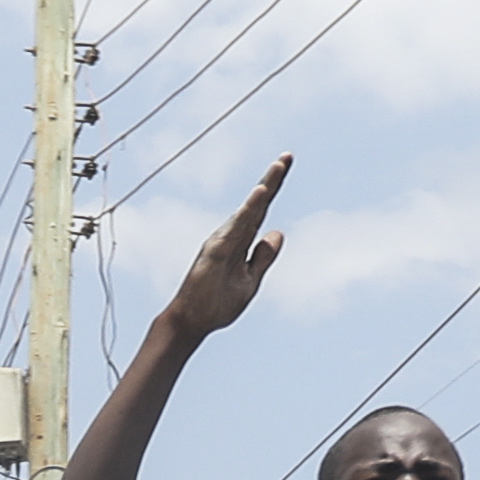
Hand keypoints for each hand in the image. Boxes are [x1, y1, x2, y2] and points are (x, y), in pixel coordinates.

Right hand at [162, 156, 291, 340]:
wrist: (193, 322)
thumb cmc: (217, 303)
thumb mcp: (250, 280)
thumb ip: (263, 257)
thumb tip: (278, 232)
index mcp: (241, 241)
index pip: (261, 210)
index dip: (273, 188)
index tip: (286, 163)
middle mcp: (232, 235)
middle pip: (257, 204)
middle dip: (272, 180)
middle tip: (287, 157)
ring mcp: (223, 241)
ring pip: (248, 211)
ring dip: (264, 189)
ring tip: (278, 167)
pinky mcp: (216, 251)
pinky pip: (236, 228)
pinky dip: (248, 210)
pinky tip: (260, 194)